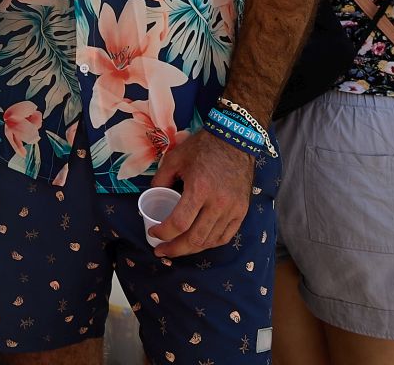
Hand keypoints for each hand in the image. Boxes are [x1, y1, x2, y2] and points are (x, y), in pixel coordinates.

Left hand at [147, 129, 254, 256]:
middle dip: (175, 249)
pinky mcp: (241, 212)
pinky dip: (210, 243)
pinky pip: (225, 236)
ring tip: (177, 248)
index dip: (163, 233)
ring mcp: (232, 210)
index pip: (179, 223)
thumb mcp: (175, 159)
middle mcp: (218, 203)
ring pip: (210, 241)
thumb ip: (160, 179)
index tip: (153, 233)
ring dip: (191, 249)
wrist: (235, 141)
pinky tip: (198, 243)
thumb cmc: (202, 148)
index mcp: (199, 189)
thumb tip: (152, 196)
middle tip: (161, 251)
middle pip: (195, 239)